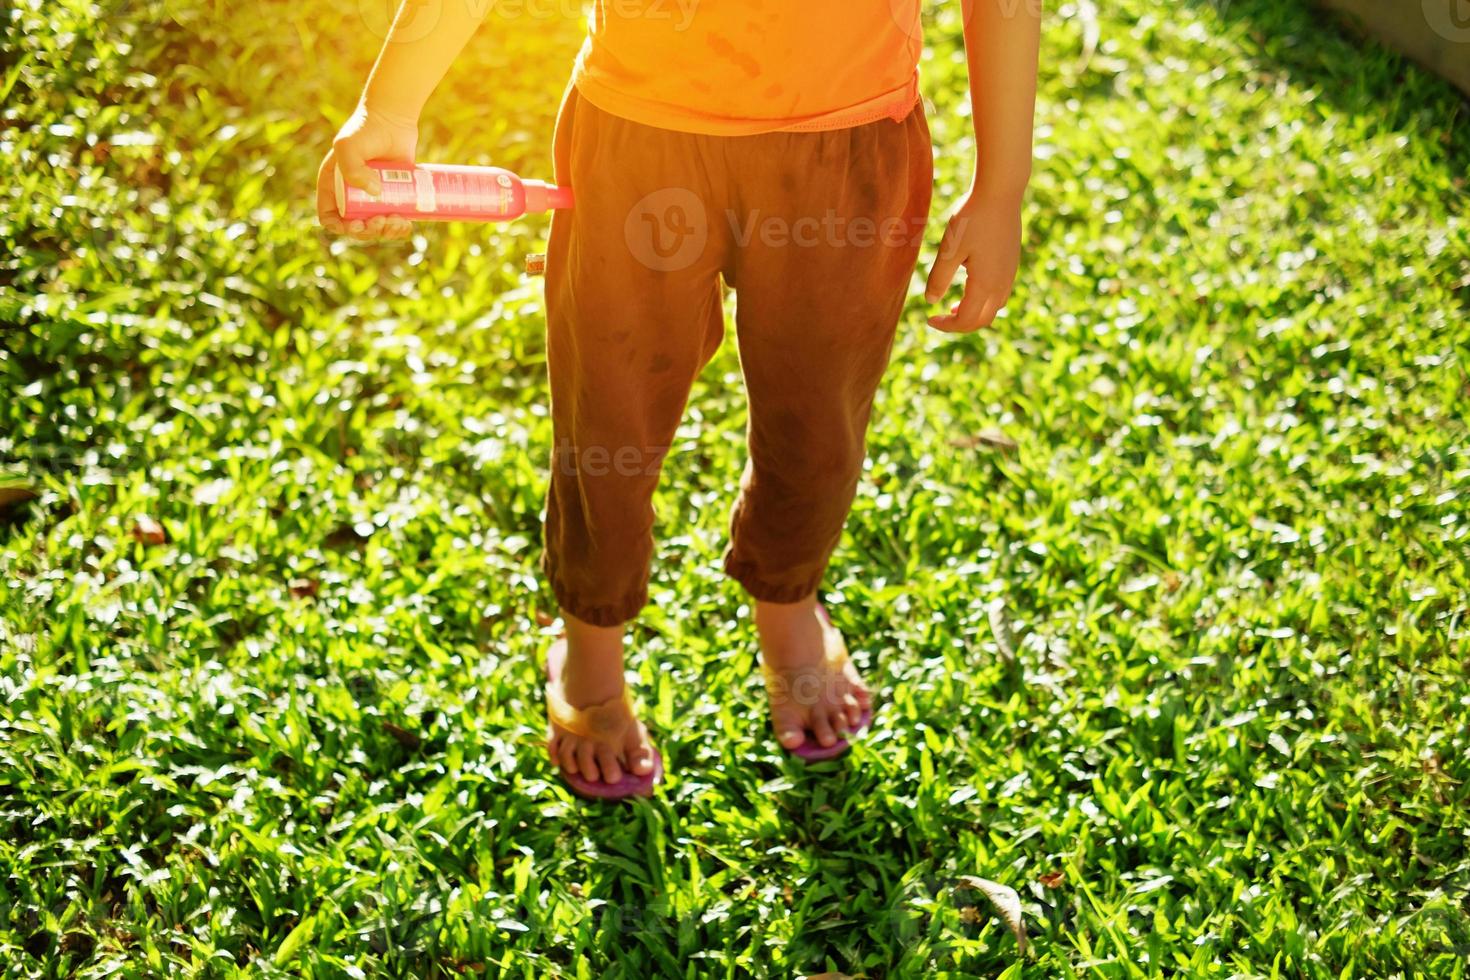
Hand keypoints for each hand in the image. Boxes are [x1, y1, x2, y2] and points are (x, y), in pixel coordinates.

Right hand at [315, 104, 419, 240]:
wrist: (394, 118)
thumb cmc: (366, 130)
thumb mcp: (348, 146)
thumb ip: (351, 169)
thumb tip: (374, 195)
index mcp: (333, 186)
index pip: (330, 218)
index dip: (342, 228)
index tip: (359, 224)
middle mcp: (350, 194)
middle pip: (356, 227)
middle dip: (369, 232)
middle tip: (382, 221)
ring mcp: (372, 196)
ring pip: (377, 227)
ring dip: (386, 232)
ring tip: (398, 221)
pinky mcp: (393, 195)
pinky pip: (394, 220)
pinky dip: (399, 227)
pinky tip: (407, 223)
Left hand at [923, 185, 1024, 332]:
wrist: (1000, 192)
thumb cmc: (971, 218)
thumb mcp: (948, 250)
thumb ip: (939, 278)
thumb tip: (931, 301)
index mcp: (985, 284)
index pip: (966, 320)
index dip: (946, 326)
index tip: (929, 319)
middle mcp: (1002, 284)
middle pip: (982, 320)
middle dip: (960, 325)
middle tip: (940, 318)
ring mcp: (1010, 274)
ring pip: (994, 308)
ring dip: (974, 313)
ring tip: (954, 306)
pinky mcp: (1012, 263)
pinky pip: (1000, 293)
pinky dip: (984, 300)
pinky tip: (970, 287)